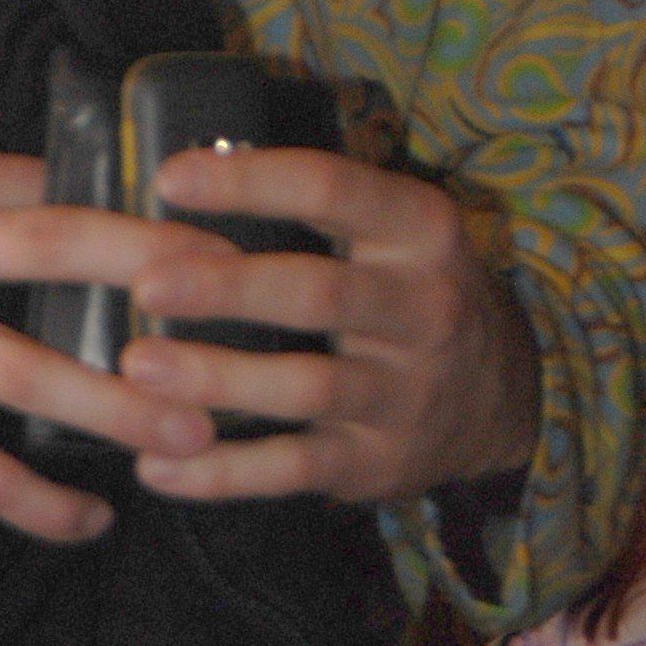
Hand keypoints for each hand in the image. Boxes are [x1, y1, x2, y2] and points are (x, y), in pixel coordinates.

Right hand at [0, 152, 220, 544]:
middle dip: (149, 271)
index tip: (206, 226)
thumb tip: (58, 200)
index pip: (41, 181)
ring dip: (123, 406)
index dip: (128, 200)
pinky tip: (91, 521)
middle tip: (234, 293)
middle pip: (53, 250)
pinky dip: (43, 504)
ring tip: (198, 433)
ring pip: (33, 373)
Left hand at [117, 149, 539, 503]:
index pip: (333, 190)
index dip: (250, 182)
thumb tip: (188, 172)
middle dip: (229, 289)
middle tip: (147, 285)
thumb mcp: (394, 231)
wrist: (505, 397)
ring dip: (219, 379)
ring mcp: (406, 393)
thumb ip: (314, 205)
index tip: (169, 179)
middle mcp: (424, 310)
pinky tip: (158, 465)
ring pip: (307, 388)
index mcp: (419, 231)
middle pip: (319, 294)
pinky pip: (295, 468)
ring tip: (140, 369)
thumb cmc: (410, 291)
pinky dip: (223, 473)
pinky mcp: (380, 461)